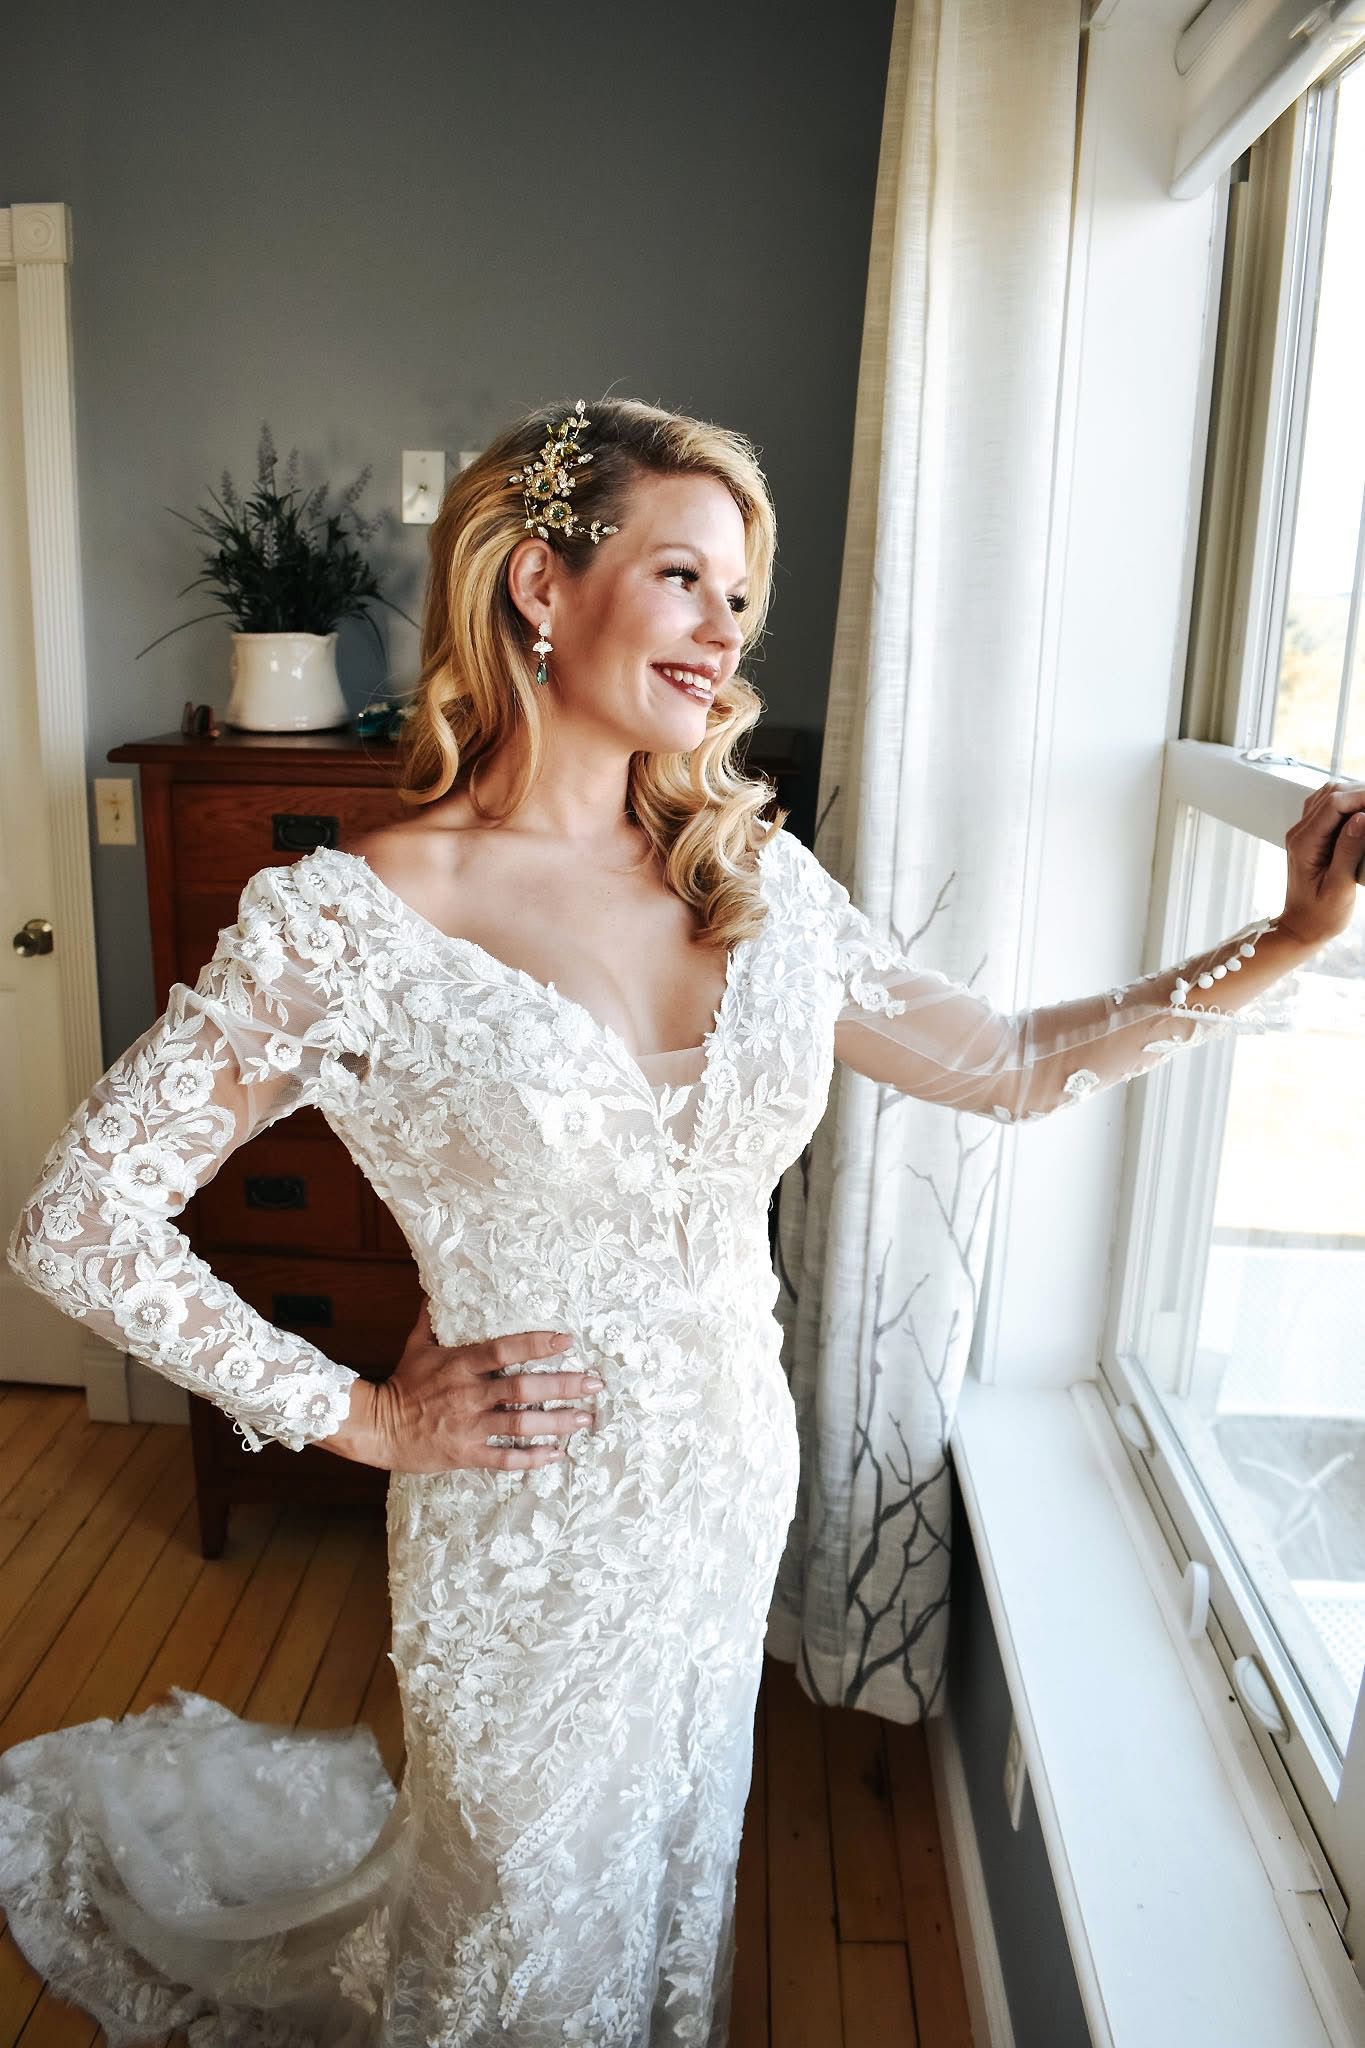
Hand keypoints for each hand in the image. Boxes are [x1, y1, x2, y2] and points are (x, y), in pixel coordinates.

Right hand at [373, 1300, 602, 1474]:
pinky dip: (532, 1458)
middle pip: (523, 1389)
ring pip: (521, 1424)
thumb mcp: (416, 1346)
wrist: (378, 1428)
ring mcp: (470, 1426)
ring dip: (556, 1422)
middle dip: (562, 1386)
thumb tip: (435, 1287)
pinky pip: (505, 1458)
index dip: (536, 1344)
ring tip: (585, 1419)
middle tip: (593, 1383)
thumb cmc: (402, 1384)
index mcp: (461, 1364)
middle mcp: (469, 1395)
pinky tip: (556, 1454)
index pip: (504, 1350)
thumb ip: (432, 1318)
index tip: (566, 1341)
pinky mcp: (467, 1454)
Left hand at [1279, 778, 1364, 949]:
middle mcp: (1299, 833)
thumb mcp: (1339, 887)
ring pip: (1329, 796)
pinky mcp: (1312, 836)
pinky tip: (1363, 814)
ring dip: (1355, 796)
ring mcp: (1303, 833)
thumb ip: (1348, 851)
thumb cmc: (1319, 915)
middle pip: (1332, 794)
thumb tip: (1361, 818)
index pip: (1334, 804)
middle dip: (1361, 793)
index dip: (1362, 797)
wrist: (1302, 927)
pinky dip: (1348, 804)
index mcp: (1303, 844)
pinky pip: (1329, 809)